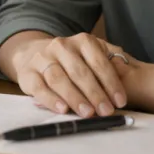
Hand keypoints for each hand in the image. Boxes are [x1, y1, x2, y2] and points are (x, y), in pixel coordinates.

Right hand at [9, 32, 131, 117]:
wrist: (34, 54)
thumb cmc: (73, 61)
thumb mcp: (93, 56)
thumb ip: (110, 62)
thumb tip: (127, 72)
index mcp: (82, 41)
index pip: (98, 61)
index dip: (110, 82)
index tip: (120, 101)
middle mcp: (60, 46)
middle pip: (79, 71)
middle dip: (94, 93)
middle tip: (106, 111)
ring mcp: (42, 59)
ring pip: (58, 78)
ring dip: (75, 97)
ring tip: (88, 113)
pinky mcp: (27, 74)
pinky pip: (39, 88)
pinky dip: (51, 100)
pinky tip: (63, 109)